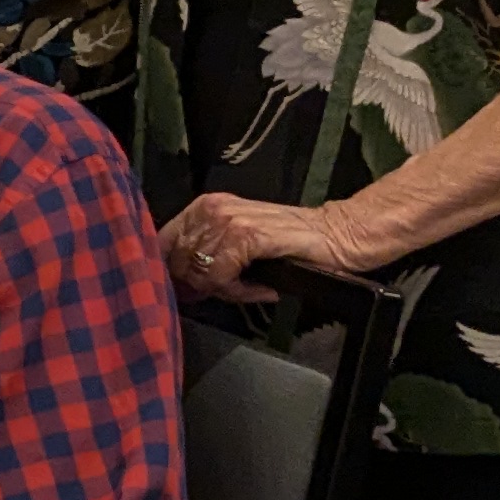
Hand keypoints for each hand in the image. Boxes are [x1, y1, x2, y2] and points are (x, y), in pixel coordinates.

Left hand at [160, 192, 387, 302]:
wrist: (337, 235)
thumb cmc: (289, 245)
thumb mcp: (238, 244)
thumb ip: (207, 254)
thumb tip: (176, 282)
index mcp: (205, 206)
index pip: (162, 242)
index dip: (169, 272)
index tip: (187, 291)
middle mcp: (211, 208)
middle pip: (178, 261)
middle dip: (199, 285)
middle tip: (228, 293)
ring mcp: (227, 220)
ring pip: (199, 271)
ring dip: (223, 289)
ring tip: (249, 289)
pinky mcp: (246, 235)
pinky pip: (222, 275)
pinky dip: (238, 290)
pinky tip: (260, 289)